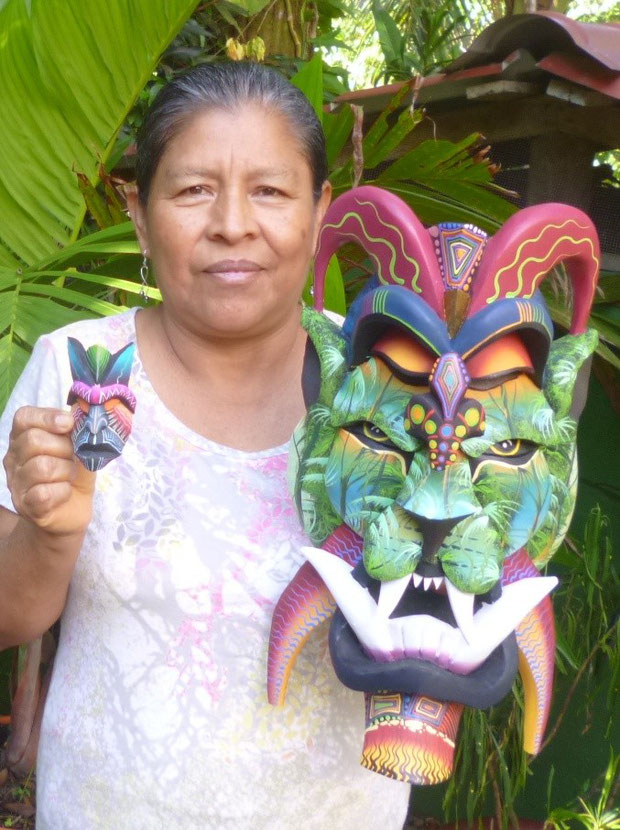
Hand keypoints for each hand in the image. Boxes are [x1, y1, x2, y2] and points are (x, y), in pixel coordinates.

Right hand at [3, 406, 95, 536]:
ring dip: (66, 471)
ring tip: (70, 476)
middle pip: (34, 440)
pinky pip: (45, 493)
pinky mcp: (26, 506)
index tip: (68, 424)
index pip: (24, 417)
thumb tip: (88, 417)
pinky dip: (63, 491)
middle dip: (64, 447)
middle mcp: (14, 458)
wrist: (72, 512)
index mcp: (24, 438)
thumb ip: (80, 434)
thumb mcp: (80, 450)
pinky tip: (65, 492)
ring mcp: (17, 483)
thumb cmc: (74, 475)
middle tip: (74, 458)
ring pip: (42, 467)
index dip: (47, 417)